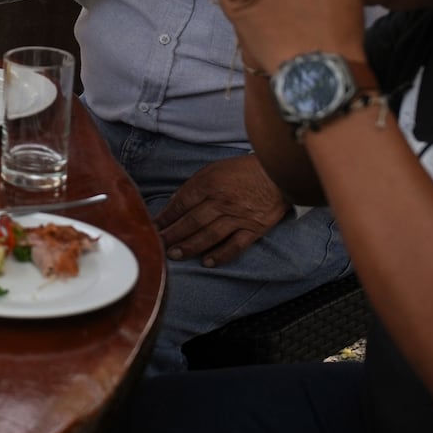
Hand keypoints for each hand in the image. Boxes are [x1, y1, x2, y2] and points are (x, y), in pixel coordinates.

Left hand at [153, 154, 288, 266]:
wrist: (279, 173)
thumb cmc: (243, 170)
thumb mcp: (214, 169)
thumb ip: (195, 186)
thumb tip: (175, 203)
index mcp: (209, 184)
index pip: (181, 204)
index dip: (165, 217)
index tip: (153, 227)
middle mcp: (222, 201)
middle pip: (192, 222)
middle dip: (172, 235)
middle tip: (159, 245)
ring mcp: (238, 217)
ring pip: (209, 235)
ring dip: (190, 247)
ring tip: (175, 255)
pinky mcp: (254, 229)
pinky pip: (235, 245)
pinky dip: (221, 255)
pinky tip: (207, 262)